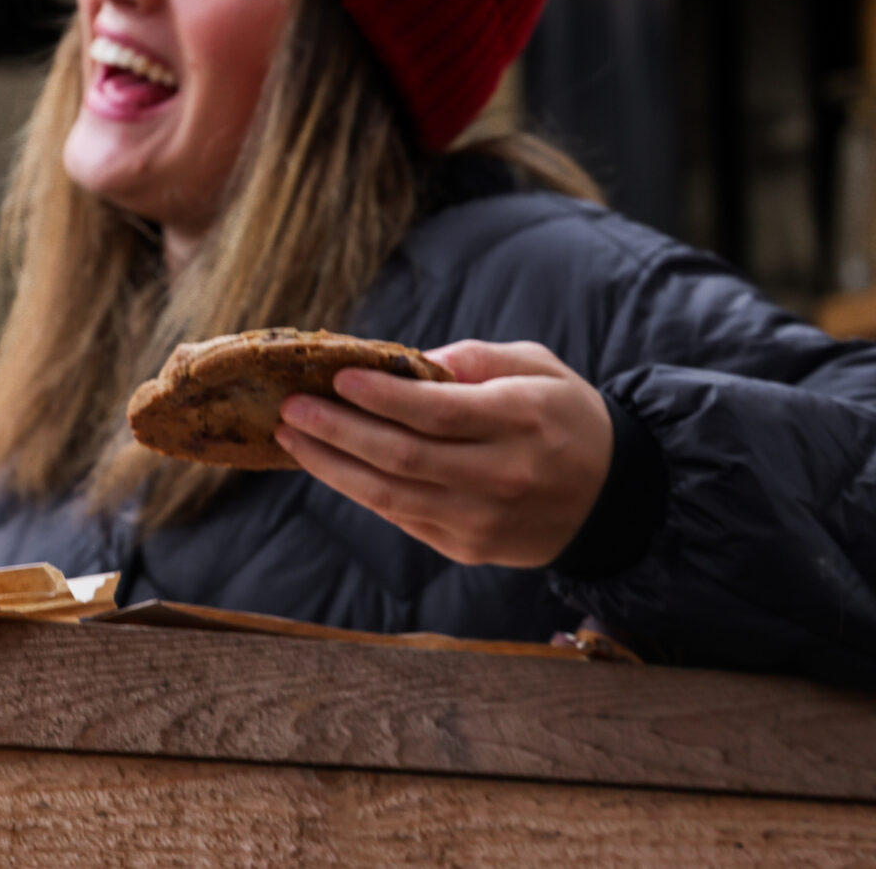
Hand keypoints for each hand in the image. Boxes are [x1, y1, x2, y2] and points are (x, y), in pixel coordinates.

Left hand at [275, 339, 612, 568]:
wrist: (614, 498)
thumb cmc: (563, 417)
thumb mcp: (538, 368)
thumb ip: (475, 358)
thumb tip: (407, 362)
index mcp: (524, 421)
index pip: (439, 412)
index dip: (382, 396)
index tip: (337, 376)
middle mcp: (504, 475)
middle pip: (404, 457)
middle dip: (338, 430)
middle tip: (292, 407)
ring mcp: (485, 519)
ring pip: (391, 496)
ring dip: (331, 466)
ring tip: (292, 436)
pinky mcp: (469, 548)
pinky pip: (401, 517)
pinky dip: (358, 489)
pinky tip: (328, 463)